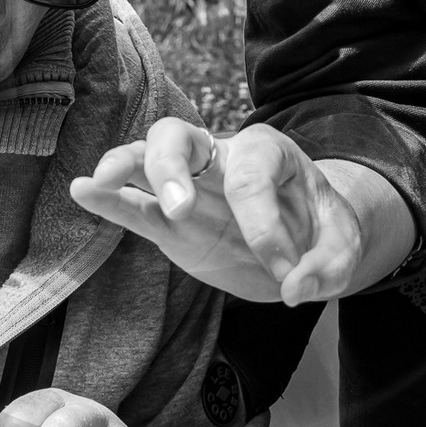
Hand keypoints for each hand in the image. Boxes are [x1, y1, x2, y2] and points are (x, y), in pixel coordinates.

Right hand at [69, 117, 412, 303]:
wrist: (306, 238)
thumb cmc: (320, 230)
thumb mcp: (343, 244)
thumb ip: (327, 264)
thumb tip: (295, 289)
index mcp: (265, 152)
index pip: (252, 181)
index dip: (268, 231)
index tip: (288, 277)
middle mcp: (219, 159)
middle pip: (179, 137)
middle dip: (172, 166)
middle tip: (178, 208)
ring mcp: (188, 188)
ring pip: (145, 159)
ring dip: (124, 167)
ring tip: (102, 181)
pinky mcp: (169, 223)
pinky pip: (134, 206)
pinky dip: (108, 200)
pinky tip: (82, 191)